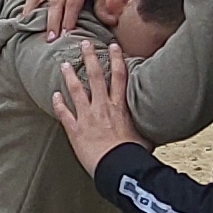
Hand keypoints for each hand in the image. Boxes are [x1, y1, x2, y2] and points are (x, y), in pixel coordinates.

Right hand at [30, 0, 119, 36]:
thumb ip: (105, 5)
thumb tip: (111, 22)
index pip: (72, 3)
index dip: (69, 18)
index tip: (66, 33)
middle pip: (56, 2)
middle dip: (52, 21)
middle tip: (50, 39)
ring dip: (33, 11)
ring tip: (26, 26)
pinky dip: (29, 3)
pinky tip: (24, 16)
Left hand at [49, 42, 140, 170]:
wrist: (119, 168)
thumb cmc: (135, 155)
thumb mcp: (146, 135)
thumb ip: (146, 124)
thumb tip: (158, 122)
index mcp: (121, 107)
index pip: (120, 76)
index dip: (117, 59)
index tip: (114, 46)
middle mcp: (103, 107)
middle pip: (96, 76)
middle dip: (90, 58)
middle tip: (84, 44)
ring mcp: (88, 118)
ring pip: (76, 91)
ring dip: (69, 76)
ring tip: (63, 64)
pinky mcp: (76, 131)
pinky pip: (64, 114)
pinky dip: (58, 104)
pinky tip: (54, 95)